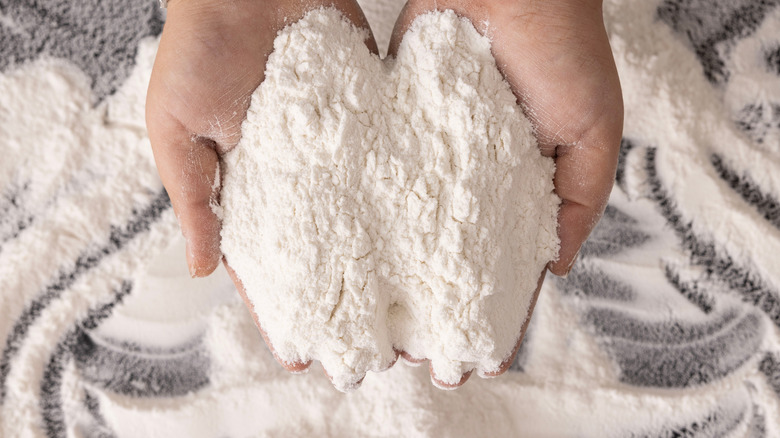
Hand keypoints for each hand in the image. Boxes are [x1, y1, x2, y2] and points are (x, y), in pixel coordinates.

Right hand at [146, 0, 376, 372]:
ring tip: (407, 299)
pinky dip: (409, 184)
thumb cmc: (198, 47)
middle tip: (364, 342)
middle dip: (341, 289)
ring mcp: (338, 143)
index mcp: (250, 182)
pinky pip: (391, 151)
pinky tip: (431, 223)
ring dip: (383, 249)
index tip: (300, 349)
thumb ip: (192, 194)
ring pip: (363, 206)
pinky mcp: (369, 109)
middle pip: (324, 241)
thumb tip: (202, 268)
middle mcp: (300, 171)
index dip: (280, 300)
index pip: (266, 255)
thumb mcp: (176, 127)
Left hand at [389, 0, 622, 386]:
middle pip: (447, 246)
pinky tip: (343, 243)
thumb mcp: (594, 133)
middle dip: (431, 296)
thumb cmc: (564, 50)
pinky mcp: (394, 118)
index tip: (476, 353)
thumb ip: (580, 201)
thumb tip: (555, 268)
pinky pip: (376, 165)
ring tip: (369, 311)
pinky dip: (362, 200)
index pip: (503, 255)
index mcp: (519, 182)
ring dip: (390, 261)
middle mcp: (470, 173)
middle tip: (412, 349)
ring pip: (406, 216)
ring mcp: (429, 148)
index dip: (492, 302)